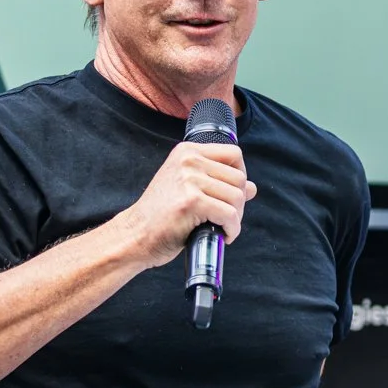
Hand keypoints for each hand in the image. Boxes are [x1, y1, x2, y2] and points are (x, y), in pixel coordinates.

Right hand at [124, 141, 257, 268]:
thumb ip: (218, 183)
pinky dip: (232, 230)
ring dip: (236, 218)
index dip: (241, 176)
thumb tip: (252, 187)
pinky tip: (223, 236)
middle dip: (239, 202)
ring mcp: (189, 179)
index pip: (234, 154)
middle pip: (239, 177)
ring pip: (237, 197)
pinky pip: (229, 215)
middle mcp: (189, 160)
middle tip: (226, 219)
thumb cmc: (160, 216)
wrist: (134, 235)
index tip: (233, 195)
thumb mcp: (188, 189)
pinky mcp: (192, 201)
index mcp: (187, 151)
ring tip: (222, 228)